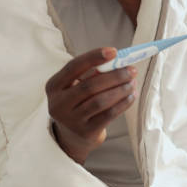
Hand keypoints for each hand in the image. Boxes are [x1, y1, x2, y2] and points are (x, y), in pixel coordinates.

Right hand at [45, 47, 136, 164]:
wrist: (72, 135)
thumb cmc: (78, 101)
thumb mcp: (76, 86)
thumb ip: (92, 73)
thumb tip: (119, 61)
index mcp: (54, 86)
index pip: (73, 67)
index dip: (94, 57)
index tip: (113, 51)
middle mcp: (58, 104)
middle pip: (90, 86)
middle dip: (114, 76)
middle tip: (131, 70)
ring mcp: (71, 120)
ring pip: (100, 101)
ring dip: (120, 90)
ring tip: (132, 83)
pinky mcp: (86, 132)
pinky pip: (108, 115)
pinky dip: (123, 103)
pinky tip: (131, 96)